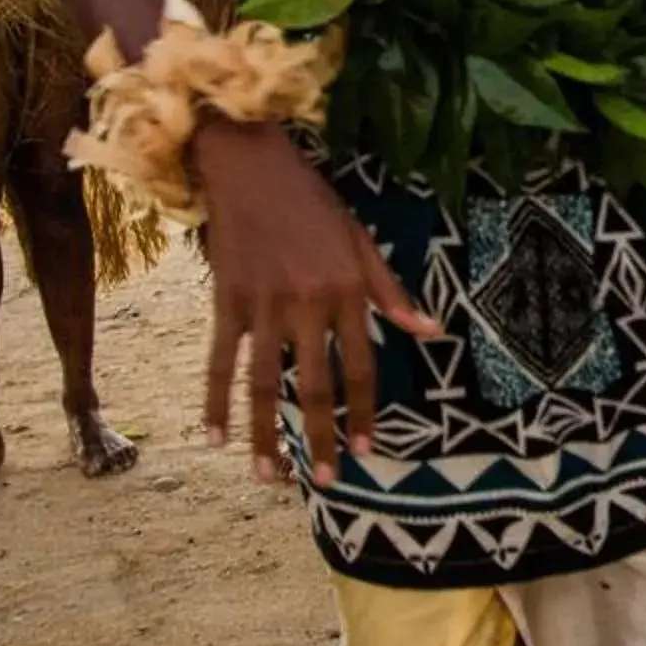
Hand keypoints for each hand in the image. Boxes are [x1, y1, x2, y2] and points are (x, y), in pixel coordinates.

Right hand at [188, 118, 441, 483]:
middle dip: (320, 436)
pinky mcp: (226, 300)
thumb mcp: (360, 239)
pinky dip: (214, 400)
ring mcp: (262, 304)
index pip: (360, 365)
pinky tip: (214, 437)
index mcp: (345, 290)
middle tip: (326, 481)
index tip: (366, 451)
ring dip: (265, 434)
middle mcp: (306, 303)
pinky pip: (220, 359)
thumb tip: (431, 331)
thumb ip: (390, 291)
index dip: (363, 410)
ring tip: (268, 476)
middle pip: (313, 384)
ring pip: (263, 382)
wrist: (249, 164)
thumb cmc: (311, 201)